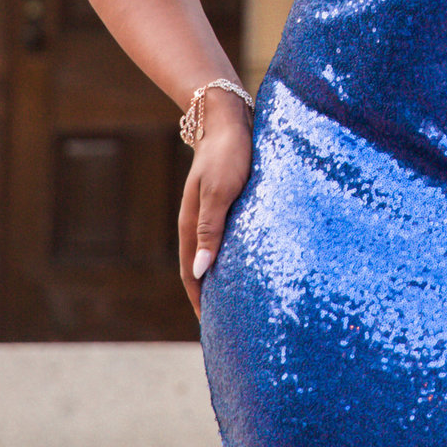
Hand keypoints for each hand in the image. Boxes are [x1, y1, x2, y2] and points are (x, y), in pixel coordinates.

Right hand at [177, 93, 253, 315]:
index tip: (213, 330)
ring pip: (218, 254)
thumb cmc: (229, 153)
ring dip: (226, 277)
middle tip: (231, 325)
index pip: (193, 274)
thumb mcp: (220, 191)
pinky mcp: (230, 202)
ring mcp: (214, 212)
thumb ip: (211, 229)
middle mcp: (200, 222)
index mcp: (192, 224)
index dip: (201, 302)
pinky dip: (237, 256)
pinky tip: (253, 262)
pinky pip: (231, 237)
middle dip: (213, 296)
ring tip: (243, 301)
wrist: (229, 116)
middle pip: (203, 269)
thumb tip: (201, 273)